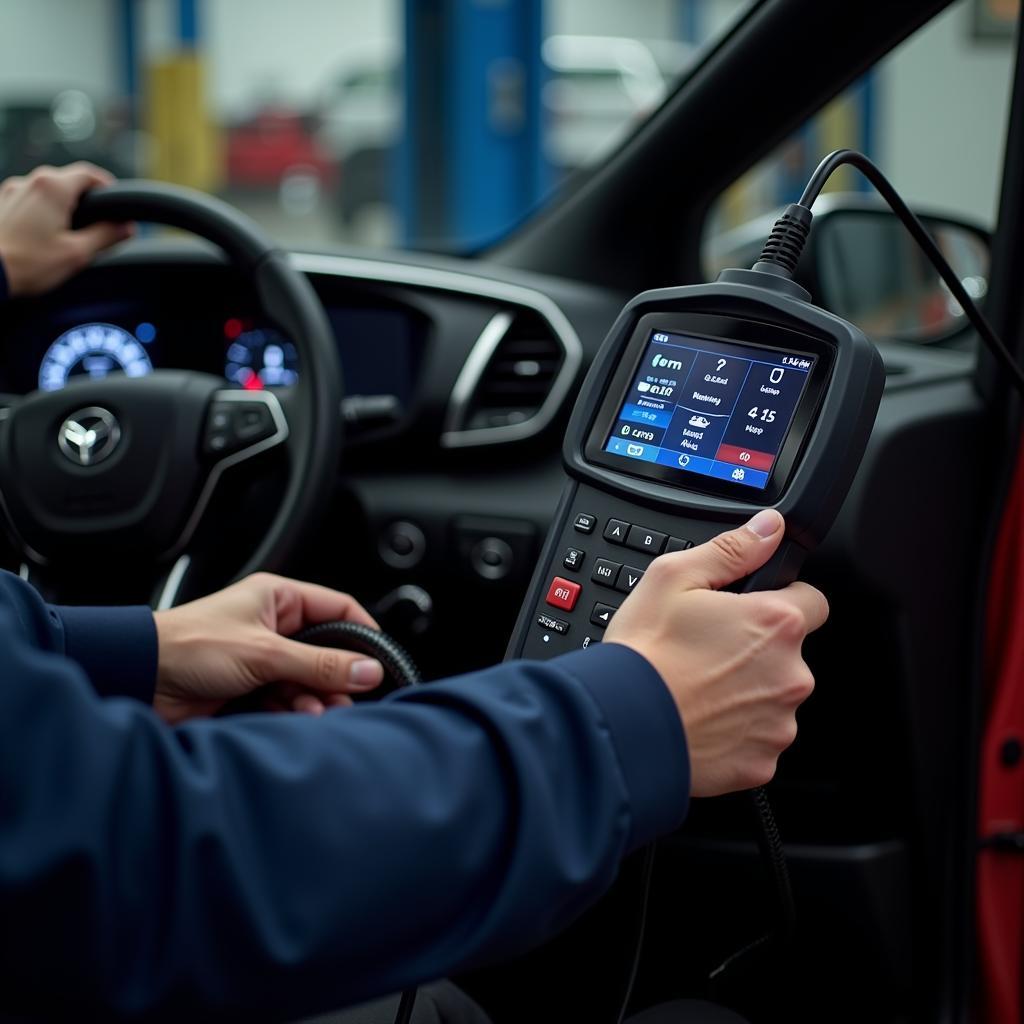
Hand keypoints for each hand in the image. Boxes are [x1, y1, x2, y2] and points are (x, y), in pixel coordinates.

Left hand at [0, 163, 132, 295]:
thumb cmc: (29, 264)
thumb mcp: (77, 254)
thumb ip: (106, 236)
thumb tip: (126, 227)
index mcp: (53, 188)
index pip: (89, 174)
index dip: (107, 186)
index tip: (116, 202)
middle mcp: (30, 182)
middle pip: (67, 182)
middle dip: (84, 200)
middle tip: (96, 224)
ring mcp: (11, 191)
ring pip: (46, 192)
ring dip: (61, 207)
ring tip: (67, 235)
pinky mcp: (0, 204)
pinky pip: (28, 201)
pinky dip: (41, 213)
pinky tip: (43, 236)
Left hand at [153, 573, 385, 723]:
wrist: (138, 679)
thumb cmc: (188, 646)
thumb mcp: (265, 653)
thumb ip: (321, 664)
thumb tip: (368, 670)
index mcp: (278, 598)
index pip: (339, 608)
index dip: (363, 633)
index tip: (380, 660)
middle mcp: (272, 625)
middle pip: (326, 650)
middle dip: (337, 676)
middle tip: (348, 697)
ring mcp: (261, 658)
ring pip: (308, 679)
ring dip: (315, 698)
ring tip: (317, 713)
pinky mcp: (249, 687)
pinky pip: (287, 699)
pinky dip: (294, 710)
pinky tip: (297, 718)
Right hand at [605, 509, 827, 796]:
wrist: (619, 726)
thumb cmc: (644, 655)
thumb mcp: (673, 577)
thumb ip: (732, 549)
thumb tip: (770, 528)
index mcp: (774, 623)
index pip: (812, 600)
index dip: (780, 600)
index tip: (750, 610)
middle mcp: (789, 675)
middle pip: (789, 654)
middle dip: (756, 651)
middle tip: (708, 651)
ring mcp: (778, 723)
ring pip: (773, 699)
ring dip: (747, 692)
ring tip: (698, 687)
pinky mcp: (761, 764)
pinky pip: (757, 741)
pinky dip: (735, 732)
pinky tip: (700, 719)